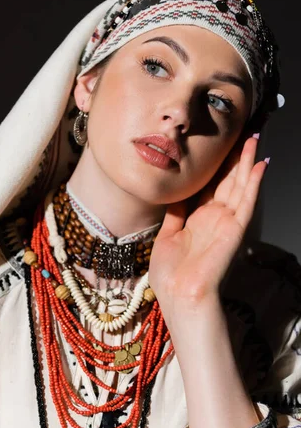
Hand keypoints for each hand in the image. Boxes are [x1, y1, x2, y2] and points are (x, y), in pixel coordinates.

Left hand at [148, 136, 267, 306]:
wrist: (179, 294)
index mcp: (197, 219)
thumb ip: (175, 213)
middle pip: (226, 181)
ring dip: (246, 162)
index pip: (208, 186)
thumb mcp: (167, 236)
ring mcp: (226, 222)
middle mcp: (214, 218)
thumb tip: (176, 192)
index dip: (213, 166)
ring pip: (240, 185)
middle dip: (233, 158)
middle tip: (239, 133)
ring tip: (252, 139)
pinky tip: (260, 164)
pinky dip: (254, 182)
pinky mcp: (236, 228)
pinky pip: (247, 201)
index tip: (215, 146)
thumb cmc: (171, 274)